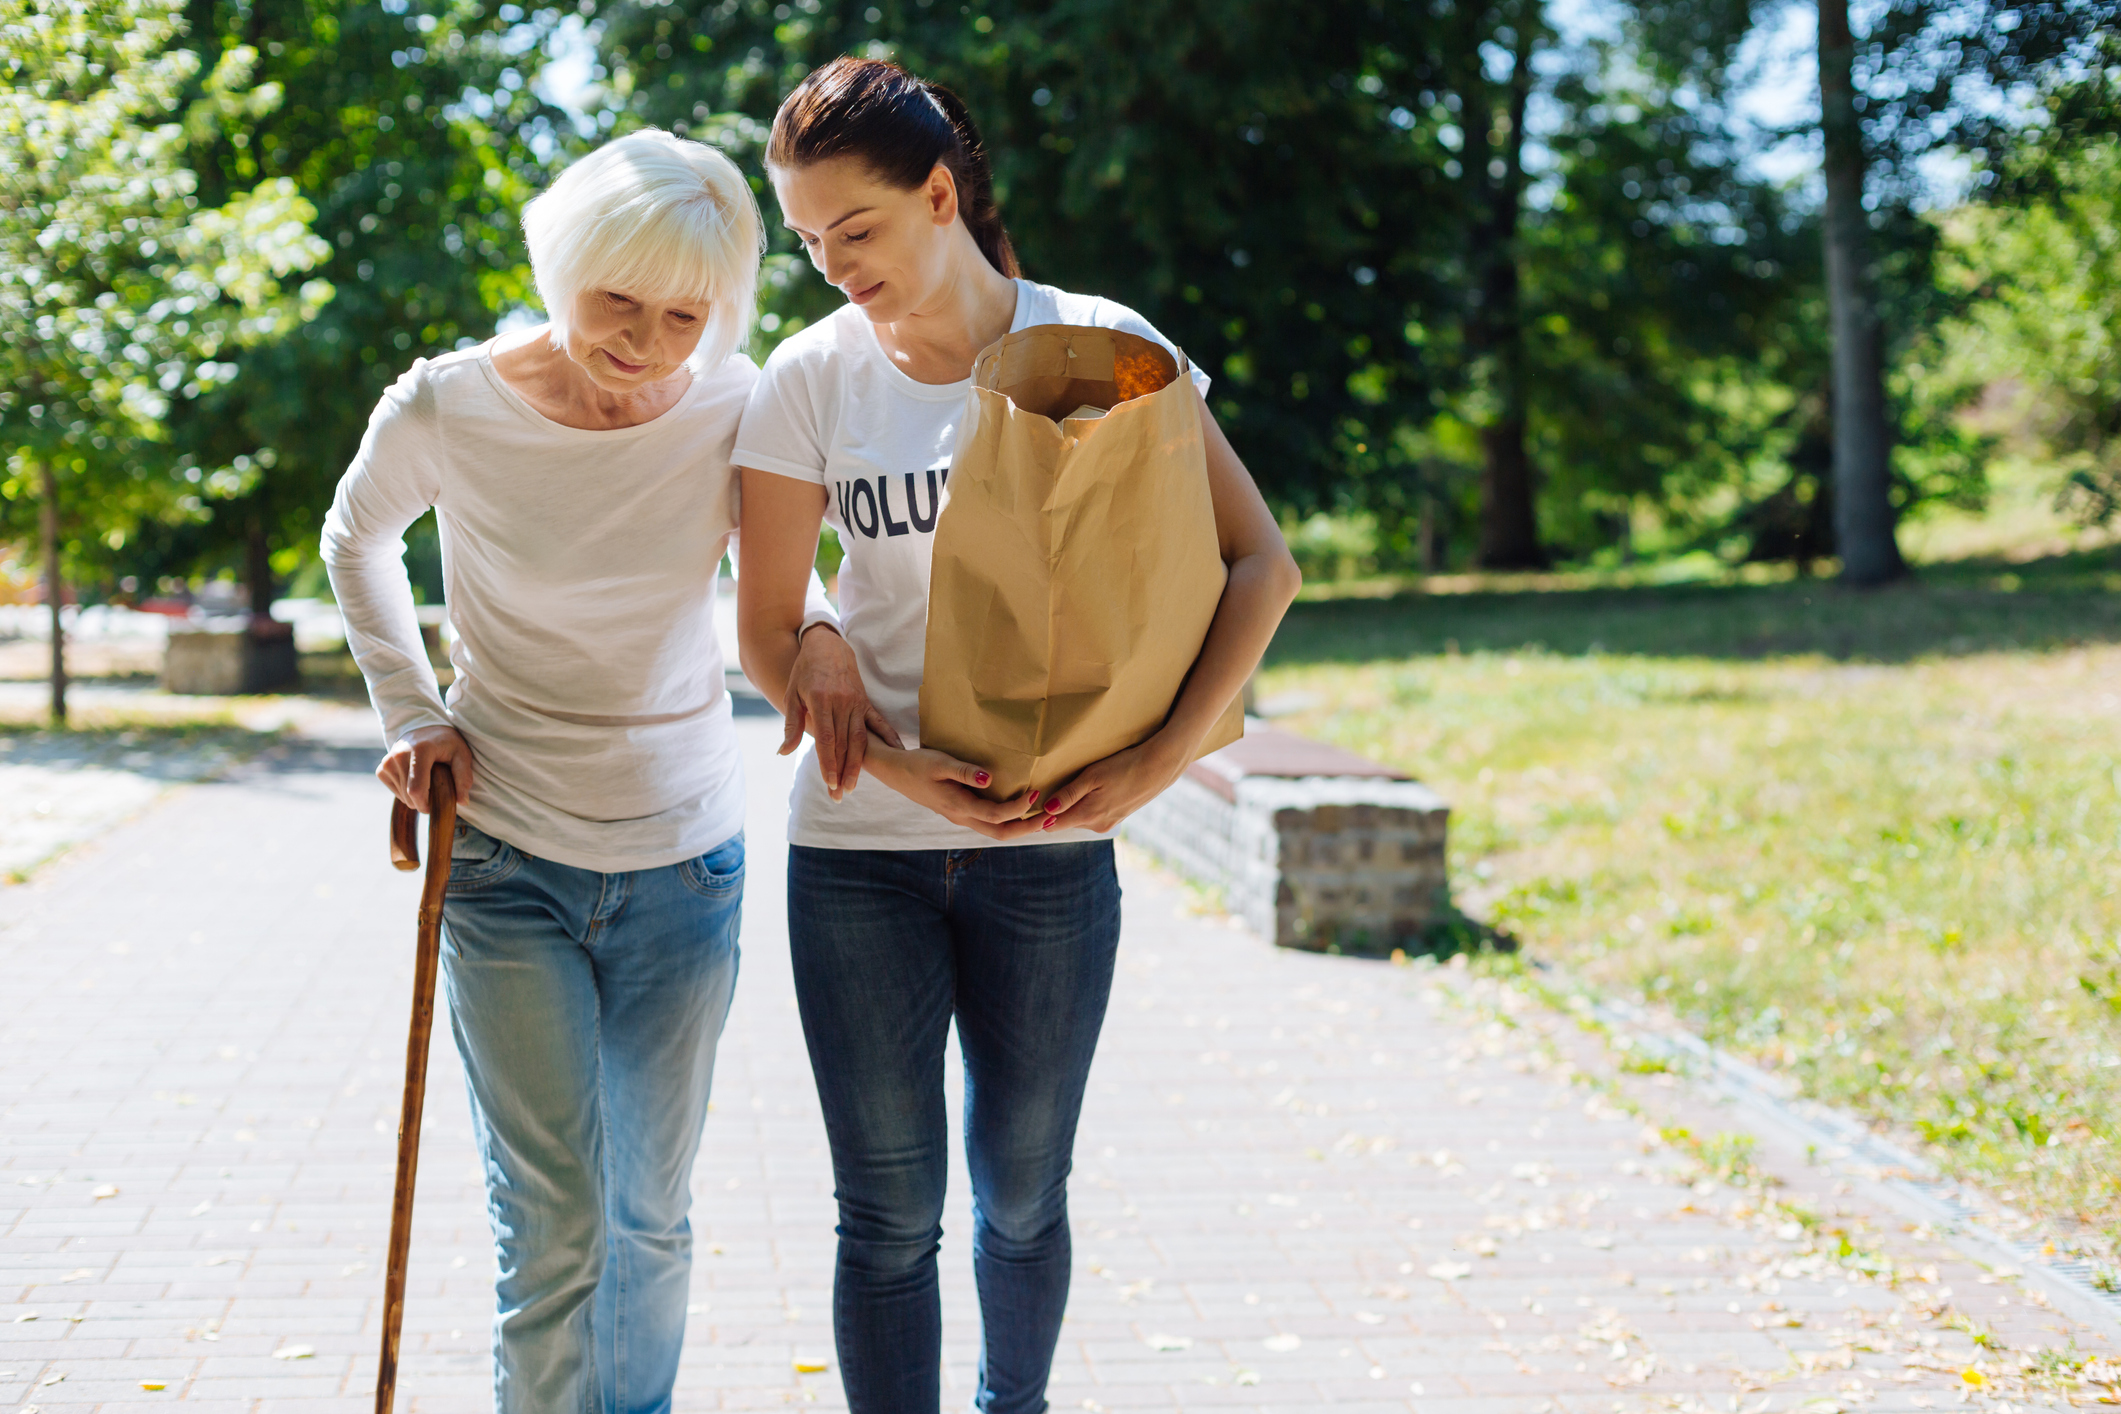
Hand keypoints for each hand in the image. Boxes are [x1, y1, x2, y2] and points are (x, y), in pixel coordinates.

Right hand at [378, 724, 474, 812]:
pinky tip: (415, 779)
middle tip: (436, 790)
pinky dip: (406, 792)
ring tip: (426, 780)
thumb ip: (463, 777)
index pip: (416, 790)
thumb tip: (463, 802)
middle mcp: (399, 755)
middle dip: (424, 801)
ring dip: (416, 796)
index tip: (435, 807)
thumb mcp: (461, 755)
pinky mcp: (381, 769)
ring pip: (402, 797)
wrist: (424, 729)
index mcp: (419, 751)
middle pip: (409, 796)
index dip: (426, 804)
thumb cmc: (446, 743)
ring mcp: (387, 762)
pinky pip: (394, 791)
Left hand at [782, 624, 901, 801]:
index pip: (826, 738)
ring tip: (853, 787)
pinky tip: (896, 754)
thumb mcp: (791, 695)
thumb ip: (791, 725)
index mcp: (821, 700)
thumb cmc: (804, 671)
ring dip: (858, 765)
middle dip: (842, 772)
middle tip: (839, 796)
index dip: (829, 762)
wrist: (827, 646)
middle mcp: (842, 702)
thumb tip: (783, 752)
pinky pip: (879, 723)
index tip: (829, 783)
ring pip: (860, 739)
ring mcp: (857, 702)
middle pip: (844, 744)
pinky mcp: (866, 702)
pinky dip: (888, 739)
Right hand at [863, 737, 1044, 840]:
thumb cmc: (918, 764)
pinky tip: (1020, 811)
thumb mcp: (940, 763)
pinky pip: (990, 823)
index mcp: (958, 806)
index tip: (1036, 793)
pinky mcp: (961, 812)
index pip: (996, 815)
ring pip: (996, 832)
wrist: (896, 773)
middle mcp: (961, 817)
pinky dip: (1009, 821)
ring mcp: (961, 817)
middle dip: (1028, 828)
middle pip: (1001, 833)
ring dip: (1020, 827)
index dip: (1019, 808)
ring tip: (1043, 817)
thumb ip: (965, 771)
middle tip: (1052, 817)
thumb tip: (989, 778)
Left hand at [1038, 734, 1188, 834]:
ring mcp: (1108, 823)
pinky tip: (1094, 791)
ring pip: (1080, 818)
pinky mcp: (1118, 818)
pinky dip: (1088, 806)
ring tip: (1072, 788)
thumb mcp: (1093, 776)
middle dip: (1056, 811)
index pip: (1054, 824)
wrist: (1158, 767)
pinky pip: (1094, 816)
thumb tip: (1047, 810)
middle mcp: (1097, 825)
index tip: (1030, 804)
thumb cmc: (1124, 766)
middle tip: (1047, 791)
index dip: (1040, 815)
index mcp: (1088, 815)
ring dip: (1074, 808)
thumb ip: (1069, 794)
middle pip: (1066, 821)